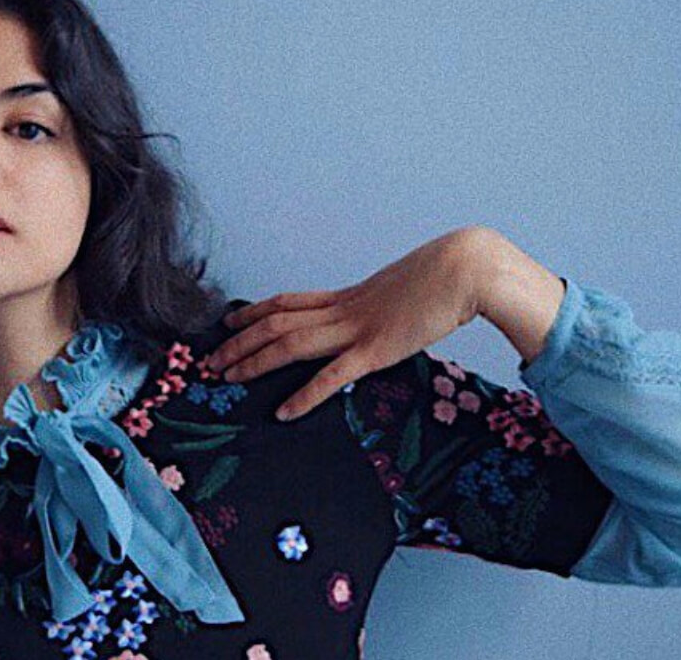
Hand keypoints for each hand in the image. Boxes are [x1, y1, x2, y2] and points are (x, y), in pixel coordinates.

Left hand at [204, 227, 492, 420]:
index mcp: (349, 295)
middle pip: (275, 323)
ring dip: (254, 361)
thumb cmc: (447, 277)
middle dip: (238, 342)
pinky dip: (305, 395)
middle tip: (210, 361)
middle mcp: (343, 309)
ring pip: (290, 343)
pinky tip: (284, 412)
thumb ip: (386, 304)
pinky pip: (332, 375)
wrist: (469, 268)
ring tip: (227, 378)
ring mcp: (357, 328)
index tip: (228, 320)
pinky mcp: (376, 350)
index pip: (287, 301)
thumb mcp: (404, 290)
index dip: (252, 311)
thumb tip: (384, 313)